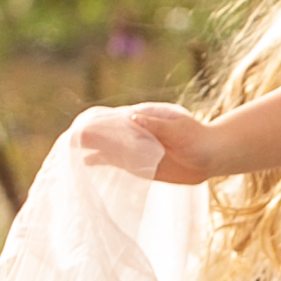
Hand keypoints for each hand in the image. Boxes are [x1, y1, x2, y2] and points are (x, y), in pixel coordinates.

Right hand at [65, 101, 227, 185]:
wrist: (211, 156)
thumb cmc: (197, 138)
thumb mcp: (178, 130)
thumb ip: (155, 125)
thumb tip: (132, 118)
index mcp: (143, 117)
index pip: (115, 119)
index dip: (98, 123)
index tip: (82, 127)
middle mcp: (136, 131)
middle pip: (107, 132)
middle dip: (89, 135)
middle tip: (70, 139)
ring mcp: (136, 147)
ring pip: (108, 146)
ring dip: (92, 147)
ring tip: (71, 150)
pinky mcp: (139, 162)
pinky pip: (116, 161)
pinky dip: (101, 161)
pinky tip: (86, 162)